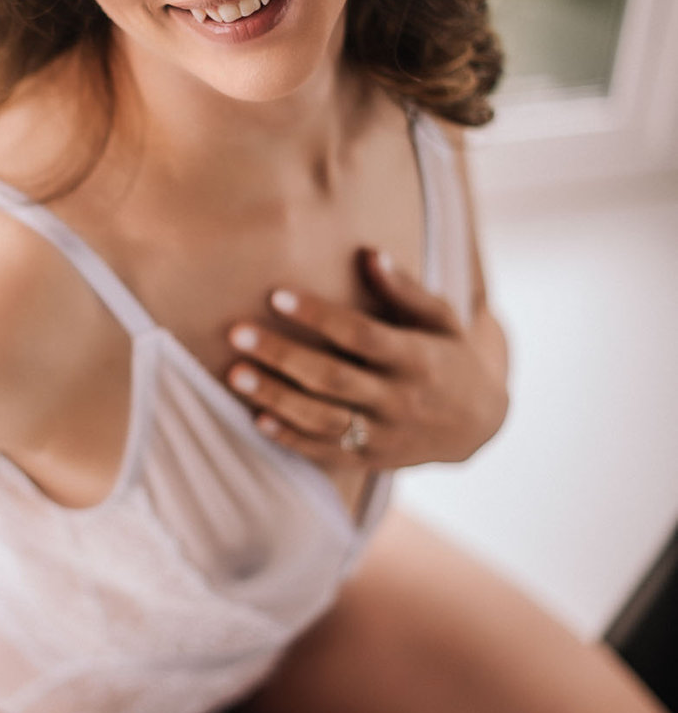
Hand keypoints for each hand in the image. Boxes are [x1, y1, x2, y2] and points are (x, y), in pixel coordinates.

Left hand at [225, 248, 507, 470]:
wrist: (477, 423)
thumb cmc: (449, 356)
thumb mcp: (441, 318)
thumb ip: (405, 289)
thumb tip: (369, 254)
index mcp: (416, 358)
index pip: (360, 335)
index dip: (318, 316)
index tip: (277, 295)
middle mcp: (398, 399)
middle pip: (332, 378)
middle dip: (282, 355)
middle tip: (237, 333)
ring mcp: (384, 434)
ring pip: (322, 419)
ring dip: (275, 398)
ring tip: (236, 375)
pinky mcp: (371, 459)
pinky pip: (325, 452)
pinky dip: (290, 439)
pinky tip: (257, 419)